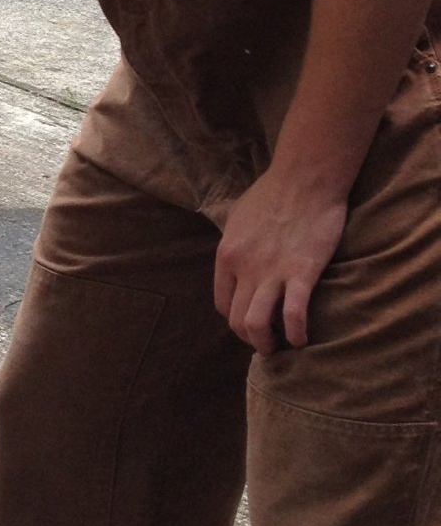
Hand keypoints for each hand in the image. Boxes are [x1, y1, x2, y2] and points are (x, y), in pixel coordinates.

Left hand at [213, 168, 349, 352]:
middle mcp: (243, 268)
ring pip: (257, 324)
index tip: (250, 321)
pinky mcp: (301, 272)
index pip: (222, 303)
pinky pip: (293, 314)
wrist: (304, 179)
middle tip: (267, 342)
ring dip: (267, 343)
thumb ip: (235, 245)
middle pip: (236, 319)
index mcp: (226, 255)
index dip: (235, 319)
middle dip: (250, 337)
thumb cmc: (272, 194)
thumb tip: (236, 263)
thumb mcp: (238, 219)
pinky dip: (296, 334)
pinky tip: (303, 339)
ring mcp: (271, 272)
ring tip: (280, 347)